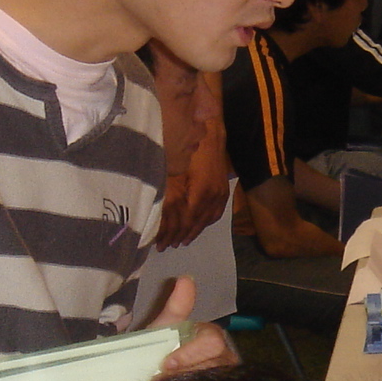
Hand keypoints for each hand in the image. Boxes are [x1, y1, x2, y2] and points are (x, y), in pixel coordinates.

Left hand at [142, 279, 241, 373]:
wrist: (151, 376)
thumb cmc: (161, 349)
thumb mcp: (165, 326)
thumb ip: (177, 306)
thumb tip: (185, 278)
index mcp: (213, 337)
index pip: (213, 343)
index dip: (190, 354)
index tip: (166, 364)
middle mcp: (226, 358)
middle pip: (213, 366)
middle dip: (184, 374)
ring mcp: (226, 380)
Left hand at [158, 131, 231, 249]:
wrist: (210, 133)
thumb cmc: (189, 149)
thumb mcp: (174, 171)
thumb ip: (169, 194)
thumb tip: (157, 213)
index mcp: (200, 192)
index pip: (185, 220)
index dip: (173, 233)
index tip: (161, 243)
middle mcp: (213, 197)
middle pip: (196, 223)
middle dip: (181, 236)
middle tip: (167, 247)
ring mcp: (220, 195)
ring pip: (206, 220)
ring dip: (194, 232)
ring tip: (182, 241)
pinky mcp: (223, 191)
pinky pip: (215, 213)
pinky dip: (205, 223)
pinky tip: (198, 227)